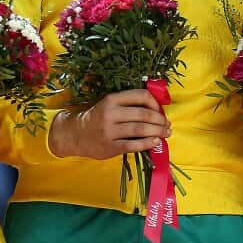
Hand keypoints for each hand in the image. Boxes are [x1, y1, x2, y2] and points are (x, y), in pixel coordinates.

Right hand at [49, 89, 170, 159]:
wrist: (76, 135)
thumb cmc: (97, 118)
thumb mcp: (109, 105)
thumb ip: (128, 104)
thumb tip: (157, 109)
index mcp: (112, 99)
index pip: (141, 96)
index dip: (156, 104)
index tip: (161, 111)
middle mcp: (110, 113)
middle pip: (143, 114)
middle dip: (160, 120)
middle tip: (167, 125)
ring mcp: (109, 130)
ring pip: (140, 129)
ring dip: (157, 131)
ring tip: (166, 133)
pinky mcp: (110, 146)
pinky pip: (133, 144)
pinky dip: (147, 143)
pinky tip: (155, 142)